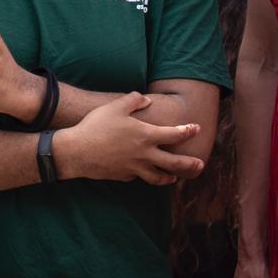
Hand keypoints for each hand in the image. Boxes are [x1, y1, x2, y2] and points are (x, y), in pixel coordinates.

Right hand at [55, 90, 202, 184]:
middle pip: (175, 163)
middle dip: (190, 164)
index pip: (174, 134)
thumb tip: (147, 99)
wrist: (78, 152)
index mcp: (146, 135)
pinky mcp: (124, 176)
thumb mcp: (114, 106)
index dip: (188, 131)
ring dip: (170, 177)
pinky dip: (144, 175)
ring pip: (159, 177)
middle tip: (200, 165)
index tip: (196, 128)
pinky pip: (138, 177)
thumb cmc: (96, 126)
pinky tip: (144, 173)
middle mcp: (145, 155)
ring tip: (176, 177)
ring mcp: (135, 168)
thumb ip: (133, 100)